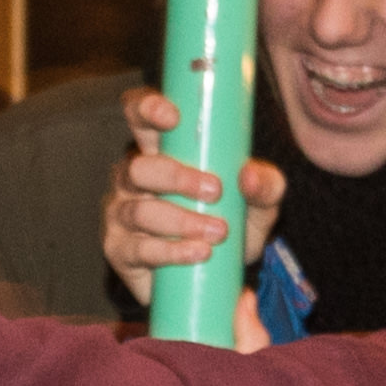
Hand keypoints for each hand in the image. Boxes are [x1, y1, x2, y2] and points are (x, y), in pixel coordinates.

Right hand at [104, 88, 284, 305]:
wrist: (216, 276)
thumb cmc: (229, 223)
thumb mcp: (258, 204)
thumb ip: (266, 186)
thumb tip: (249, 176)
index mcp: (158, 149)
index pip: (138, 114)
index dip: (146, 108)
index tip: (172, 117)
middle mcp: (132, 177)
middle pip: (137, 167)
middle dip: (177, 178)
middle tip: (215, 191)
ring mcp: (121, 213)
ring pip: (140, 210)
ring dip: (182, 220)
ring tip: (217, 232)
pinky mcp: (119, 250)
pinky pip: (139, 249)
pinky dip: (172, 251)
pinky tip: (198, 253)